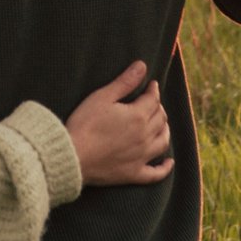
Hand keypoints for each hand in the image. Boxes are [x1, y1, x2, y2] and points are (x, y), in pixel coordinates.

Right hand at [66, 61, 173, 186]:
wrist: (72, 156)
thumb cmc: (84, 124)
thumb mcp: (102, 97)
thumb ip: (124, 82)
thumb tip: (142, 66)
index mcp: (138, 116)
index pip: (153, 99)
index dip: (153, 90)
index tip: (151, 85)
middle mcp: (145, 137)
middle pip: (160, 119)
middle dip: (158, 107)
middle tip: (152, 102)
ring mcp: (141, 157)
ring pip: (163, 142)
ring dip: (165, 130)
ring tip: (162, 125)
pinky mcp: (133, 174)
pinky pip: (155, 174)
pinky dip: (164, 168)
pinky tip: (169, 162)